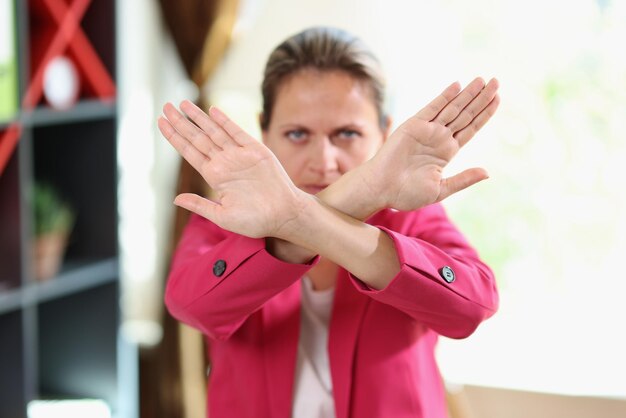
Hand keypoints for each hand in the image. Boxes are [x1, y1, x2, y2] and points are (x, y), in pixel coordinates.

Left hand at [158, 102, 306, 238]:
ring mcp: (240, 155)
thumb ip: (200, 205)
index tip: (161, 123)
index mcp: (215, 177)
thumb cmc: (256, 221)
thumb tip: (176, 199)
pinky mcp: (256, 150)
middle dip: (181, 123)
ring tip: (181, 103)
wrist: (284, 215)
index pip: (189, 152)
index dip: (175, 137)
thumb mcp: (223, 216)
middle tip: (165, 107)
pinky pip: (237, 132)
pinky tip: (212, 111)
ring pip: (214, 131)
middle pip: (198, 138)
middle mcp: (225, 163)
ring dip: (198, 117)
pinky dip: (225, 121)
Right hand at [362, 77, 499, 210]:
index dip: (484, 114)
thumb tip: (487, 173)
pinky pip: (432, 108)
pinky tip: (457, 86)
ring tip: (483, 80)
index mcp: (447, 152)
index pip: (470, 128)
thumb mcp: (441, 189)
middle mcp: (439, 138)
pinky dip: (444, 97)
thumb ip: (463, 179)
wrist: (381, 189)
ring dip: (467, 94)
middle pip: (465, 114)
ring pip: (452, 109)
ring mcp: (427, 131)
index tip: (497, 99)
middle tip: (496, 81)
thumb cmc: (406, 193)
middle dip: (481, 98)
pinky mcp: (413, 125)